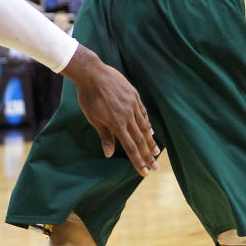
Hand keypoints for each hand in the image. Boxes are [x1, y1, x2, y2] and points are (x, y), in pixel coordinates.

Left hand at [64, 46, 159, 175]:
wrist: (93, 73)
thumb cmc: (89, 98)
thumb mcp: (94, 118)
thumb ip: (105, 135)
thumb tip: (109, 153)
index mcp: (117, 123)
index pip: (130, 147)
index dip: (138, 161)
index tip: (145, 172)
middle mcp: (128, 115)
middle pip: (140, 139)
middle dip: (148, 155)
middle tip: (156, 167)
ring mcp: (133, 105)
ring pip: (144, 126)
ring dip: (150, 140)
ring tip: (156, 151)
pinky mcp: (134, 96)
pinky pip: (143, 113)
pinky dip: (147, 123)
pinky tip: (150, 130)